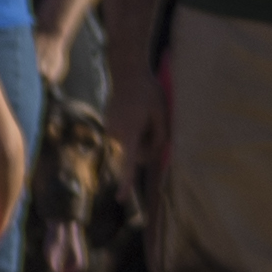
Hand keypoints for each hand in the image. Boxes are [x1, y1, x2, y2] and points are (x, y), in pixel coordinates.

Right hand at [119, 64, 169, 185]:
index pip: (128, 163)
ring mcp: (110, 129)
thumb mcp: (162, 114)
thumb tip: (154, 152)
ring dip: (140, 138)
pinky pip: (124, 136)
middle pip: (136, 154)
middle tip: (155, 125)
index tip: (121, 199)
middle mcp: (115, 134)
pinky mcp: (108, 125)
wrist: (127, 73)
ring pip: (130, 145)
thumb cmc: (148, 92)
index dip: (126, 182)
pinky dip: (132, 130)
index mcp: (129, 134)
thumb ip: (160, 137)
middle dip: (147, 147)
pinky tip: (135, 112)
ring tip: (144, 115)